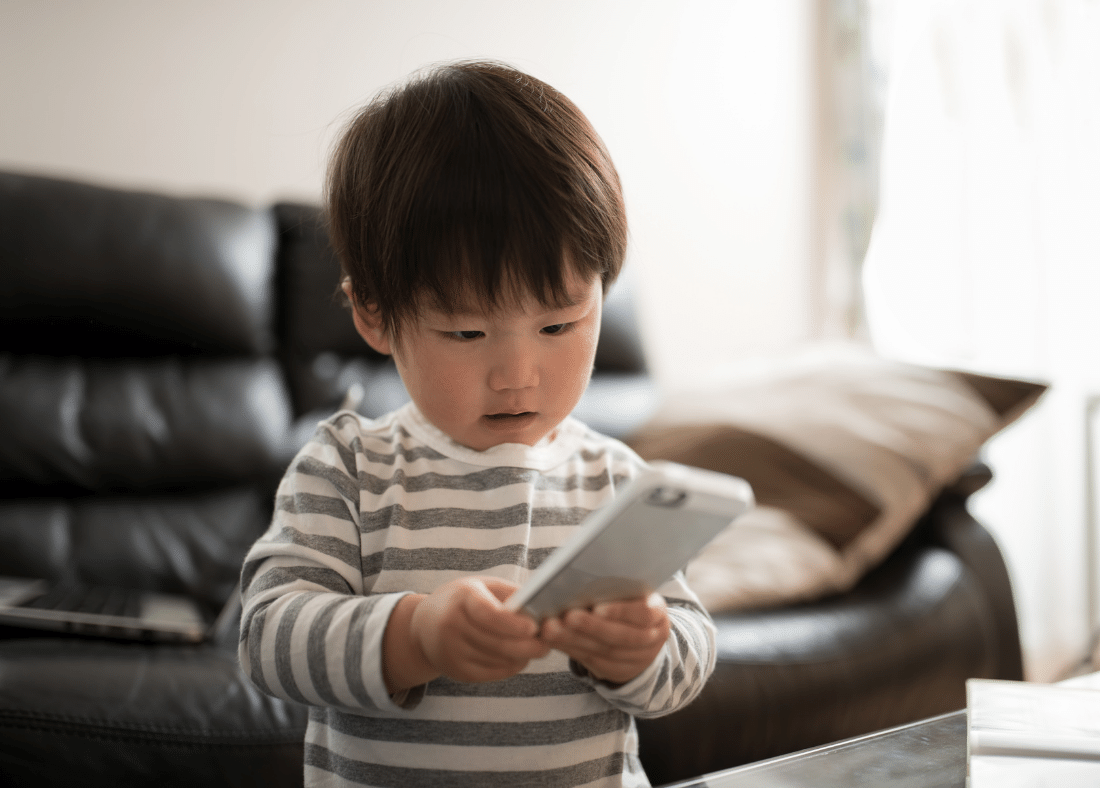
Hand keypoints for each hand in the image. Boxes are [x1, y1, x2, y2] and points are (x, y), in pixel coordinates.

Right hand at [395, 577, 549, 687]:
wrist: (424, 626)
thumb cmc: (463, 600)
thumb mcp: (483, 587)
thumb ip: (511, 594)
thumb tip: (545, 604)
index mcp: (462, 597)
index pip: (488, 614)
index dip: (512, 623)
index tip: (535, 627)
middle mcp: (452, 625)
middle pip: (498, 643)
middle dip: (529, 646)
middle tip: (548, 643)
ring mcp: (451, 651)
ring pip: (498, 661)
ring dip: (523, 657)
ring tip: (538, 648)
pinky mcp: (456, 671)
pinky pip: (492, 673)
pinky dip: (512, 666)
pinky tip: (520, 658)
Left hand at [539, 593, 670, 684]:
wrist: (642, 636)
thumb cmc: (629, 603)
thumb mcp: (631, 594)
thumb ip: (614, 589)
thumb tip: (580, 578)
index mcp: (658, 613)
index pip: (643, 613)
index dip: (620, 612)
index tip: (597, 607)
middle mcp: (652, 638)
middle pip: (621, 636)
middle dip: (591, 627)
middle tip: (567, 617)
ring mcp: (637, 659)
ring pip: (603, 651)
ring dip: (574, 639)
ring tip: (551, 628)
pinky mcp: (618, 671)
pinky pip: (592, 661)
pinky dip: (570, 649)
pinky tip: (553, 640)